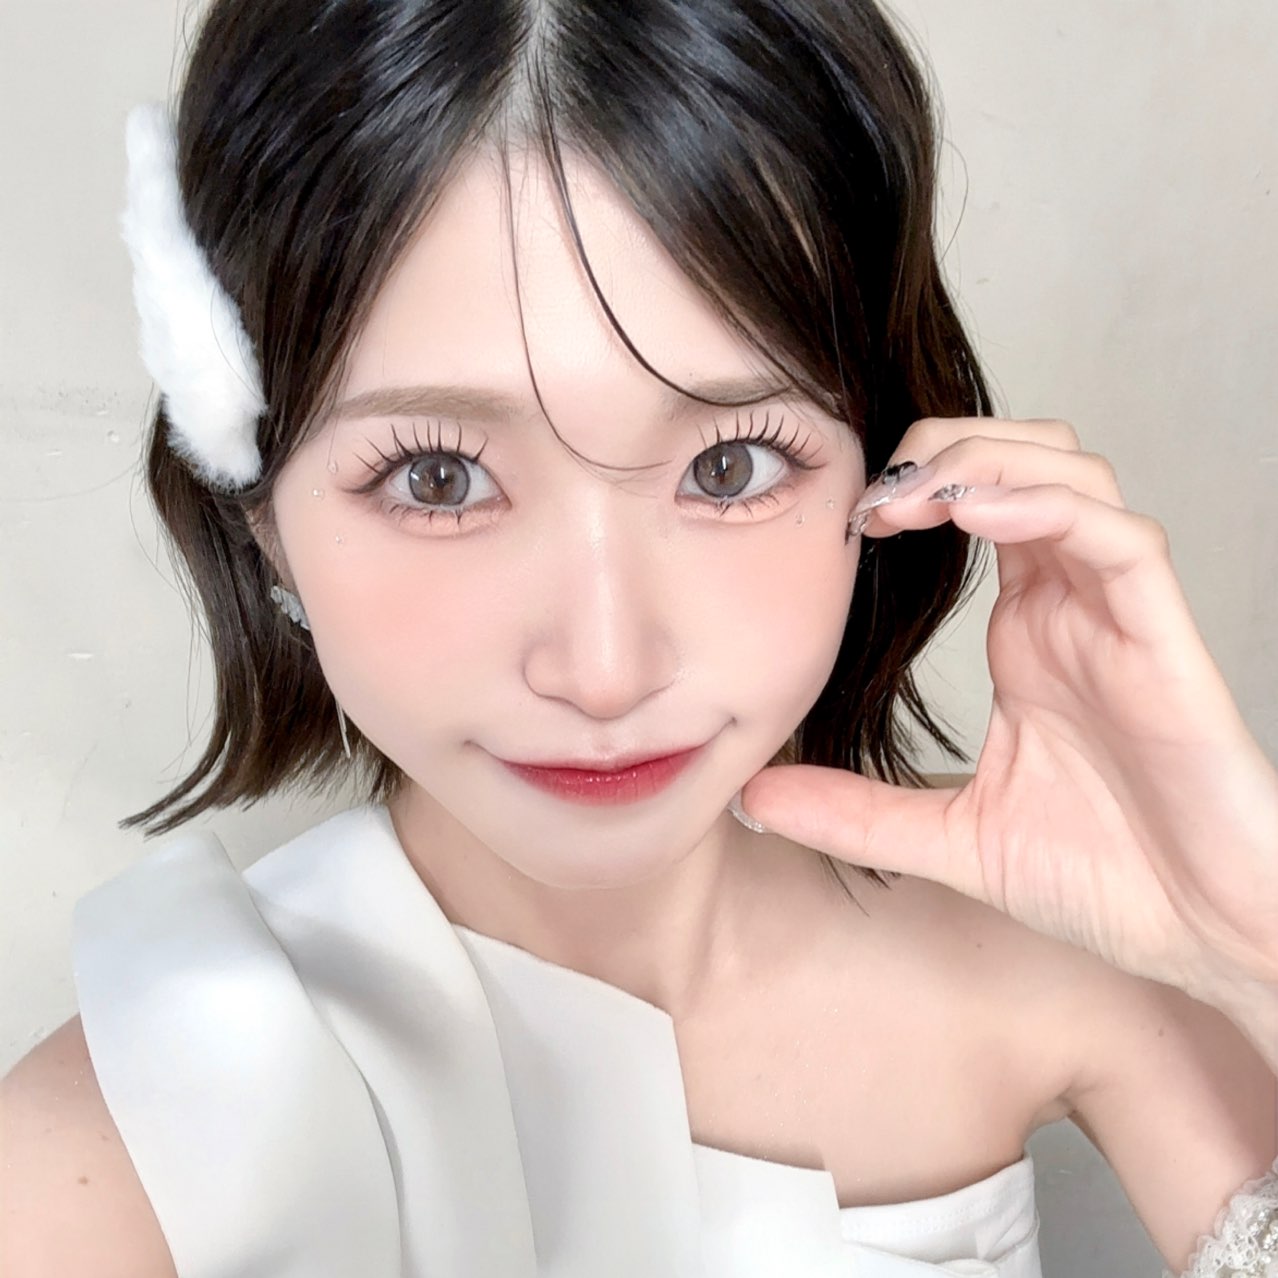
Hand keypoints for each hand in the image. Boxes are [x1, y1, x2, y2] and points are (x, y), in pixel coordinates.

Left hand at [739, 417, 1277, 1005]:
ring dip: (989, 461)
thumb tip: (752, 794)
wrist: (1200, 937)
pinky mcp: (1163, 642)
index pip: (976, 506)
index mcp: (1027, 632)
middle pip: (1024, 461)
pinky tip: (978, 515)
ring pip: (1072, 476)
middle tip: (872, 493)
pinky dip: (1049, 509)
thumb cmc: (1103, 879)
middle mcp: (1072, 607)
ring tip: (913, 494)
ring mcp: (1118, 617)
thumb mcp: (949, 838)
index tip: (844, 517)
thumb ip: (854, 812)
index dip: (910, 486)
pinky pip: (1120, 539)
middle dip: (945, 448)